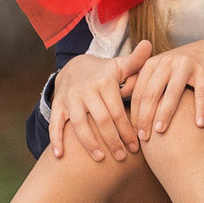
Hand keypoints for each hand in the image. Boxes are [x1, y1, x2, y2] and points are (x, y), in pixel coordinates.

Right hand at [48, 41, 149, 161]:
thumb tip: (148, 44)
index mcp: (104, 82)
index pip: (118, 110)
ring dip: (88, 143)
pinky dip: (55, 139)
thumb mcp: (119, 65)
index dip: (127, 130)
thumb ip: (136, 61)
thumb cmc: (105, 73)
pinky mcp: (58, 106)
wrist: (74, 67)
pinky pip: (55, 124)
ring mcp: (70, 99)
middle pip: (100, 119)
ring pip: (78, 124)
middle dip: (112, 140)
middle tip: (122, 156)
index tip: (137, 146)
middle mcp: (86, 90)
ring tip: (100, 159)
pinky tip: (59, 156)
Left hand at [129, 39, 203, 140]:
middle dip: (146, 117)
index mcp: (152, 64)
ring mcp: (186, 65)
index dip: (134, 113)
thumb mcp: (159, 70)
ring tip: (161, 132)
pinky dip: (200, 109)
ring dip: (166, 114)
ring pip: (173, 93)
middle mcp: (167, 62)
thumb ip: (141, 83)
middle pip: (152, 93)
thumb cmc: (179, 68)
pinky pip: (201, 93)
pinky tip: (199, 125)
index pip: (139, 92)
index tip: (133, 133)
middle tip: (144, 137)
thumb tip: (120, 100)